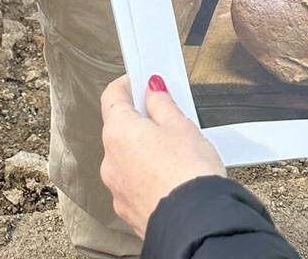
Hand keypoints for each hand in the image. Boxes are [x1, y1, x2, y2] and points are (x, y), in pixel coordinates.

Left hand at [100, 75, 224, 238]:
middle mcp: (110, 161)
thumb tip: (153, 91)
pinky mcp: (129, 210)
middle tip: (165, 117)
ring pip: (127, 158)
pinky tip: (169, 176)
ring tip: (174, 152)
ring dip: (144, 151)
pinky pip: (134, 183)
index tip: (141, 81)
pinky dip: (146, 176)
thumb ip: (162, 103)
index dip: (128, 85)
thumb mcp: (181, 126)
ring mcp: (117, 188)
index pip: (112, 96)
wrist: (197, 225)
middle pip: (120, 129)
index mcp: (118, 132)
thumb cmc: (189, 175)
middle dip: (140, 121)